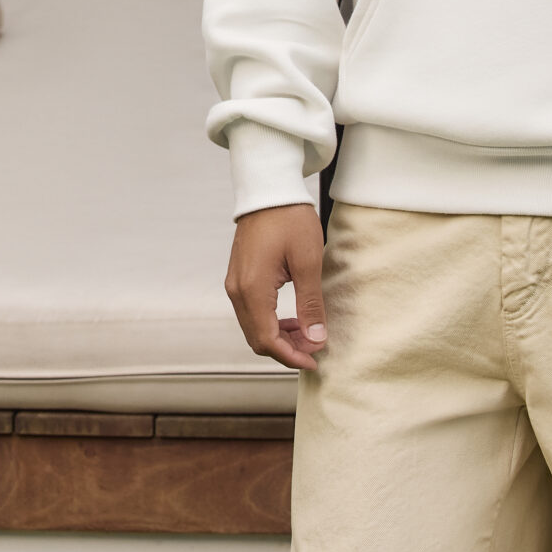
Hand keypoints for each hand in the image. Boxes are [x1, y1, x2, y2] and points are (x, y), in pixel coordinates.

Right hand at [225, 203, 327, 370]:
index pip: (267, 339)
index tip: (315, 360)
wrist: (268, 190)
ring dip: (279, 337)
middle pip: (257, 338)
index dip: (292, 356)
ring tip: (308, 333)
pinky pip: (251, 312)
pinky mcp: (238, 278)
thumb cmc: (289, 220)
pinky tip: (293, 319)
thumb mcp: (308, 262)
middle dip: (286, 350)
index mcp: (252, 288)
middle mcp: (237, 290)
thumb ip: (311, 303)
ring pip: (253, 327)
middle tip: (316, 347)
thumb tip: (316, 338)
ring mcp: (235, 283)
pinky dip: (271, 323)